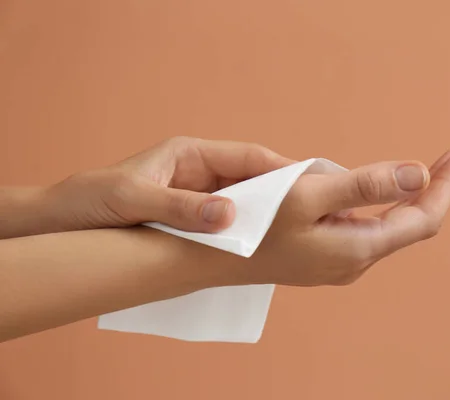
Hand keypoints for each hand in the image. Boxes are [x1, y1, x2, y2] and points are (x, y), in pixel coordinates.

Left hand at [47, 137, 294, 233]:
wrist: (62, 223)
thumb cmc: (92, 200)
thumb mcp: (133, 198)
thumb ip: (180, 207)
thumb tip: (230, 216)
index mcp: (191, 154)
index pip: (248, 157)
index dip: (281, 170)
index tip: (311, 184)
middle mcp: (200, 174)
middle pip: (253, 180)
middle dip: (283, 195)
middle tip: (316, 212)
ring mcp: (199, 199)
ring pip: (244, 205)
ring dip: (267, 218)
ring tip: (298, 234)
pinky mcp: (193, 222)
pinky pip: (229, 226)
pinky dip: (246, 235)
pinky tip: (261, 250)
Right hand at [232, 146, 449, 286]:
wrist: (216, 258)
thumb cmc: (256, 225)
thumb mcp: (309, 196)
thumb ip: (365, 186)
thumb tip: (418, 175)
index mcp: (359, 246)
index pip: (423, 218)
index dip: (447, 185)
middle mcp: (356, 259)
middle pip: (410, 223)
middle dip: (435, 188)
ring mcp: (340, 260)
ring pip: (387, 225)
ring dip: (407, 196)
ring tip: (426, 168)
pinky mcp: (325, 254)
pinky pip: (364, 226)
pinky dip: (380, 204)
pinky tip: (376, 189)